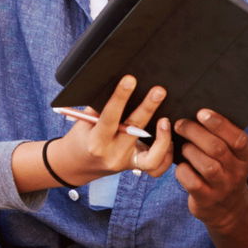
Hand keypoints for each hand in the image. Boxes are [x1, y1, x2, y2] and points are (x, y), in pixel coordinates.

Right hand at [50, 76, 171, 183]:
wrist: (79, 165)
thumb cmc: (81, 139)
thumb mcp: (83, 123)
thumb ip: (99, 108)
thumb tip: (122, 86)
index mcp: (96, 142)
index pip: (110, 117)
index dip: (120, 98)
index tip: (130, 80)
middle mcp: (113, 154)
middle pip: (135, 131)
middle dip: (148, 108)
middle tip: (159, 91)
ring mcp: (126, 162)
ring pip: (152, 158)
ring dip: (163, 139)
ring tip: (166, 121)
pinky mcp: (136, 166)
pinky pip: (157, 166)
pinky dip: (166, 154)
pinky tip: (169, 138)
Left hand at [175, 109, 247, 232]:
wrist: (228, 208)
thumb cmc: (224, 170)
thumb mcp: (233, 156)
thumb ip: (223, 137)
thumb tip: (198, 113)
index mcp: (246, 156)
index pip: (238, 138)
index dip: (219, 124)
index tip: (202, 112)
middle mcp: (237, 172)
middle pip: (217, 149)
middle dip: (195, 132)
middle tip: (180, 124)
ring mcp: (222, 187)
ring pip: (206, 165)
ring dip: (189, 151)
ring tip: (183, 145)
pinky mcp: (206, 199)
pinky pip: (192, 182)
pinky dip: (183, 170)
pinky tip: (180, 165)